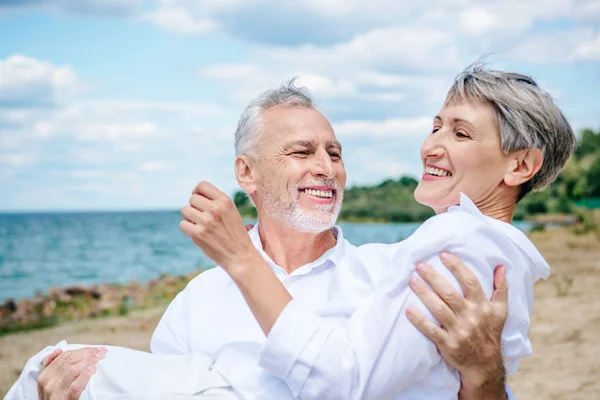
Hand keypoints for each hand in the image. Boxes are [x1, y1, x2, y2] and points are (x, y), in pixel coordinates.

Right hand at [37, 347, 105, 399]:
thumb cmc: (55, 396)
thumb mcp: (48, 382)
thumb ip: (50, 366)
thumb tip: (59, 350)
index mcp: (44, 376)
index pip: (63, 357)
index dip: (80, 350)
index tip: (93, 348)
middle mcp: (48, 383)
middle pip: (70, 361)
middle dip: (87, 353)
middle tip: (100, 351)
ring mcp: (56, 392)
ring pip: (73, 370)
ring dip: (89, 361)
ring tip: (100, 357)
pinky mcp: (66, 399)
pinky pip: (76, 386)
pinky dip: (85, 375)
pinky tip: (93, 368)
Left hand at [180, 181, 258, 270]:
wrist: (240, 256)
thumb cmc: (235, 233)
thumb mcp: (231, 211)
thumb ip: (216, 201)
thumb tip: (194, 195)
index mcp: (225, 201)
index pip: (202, 185)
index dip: (198, 192)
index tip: (200, 201)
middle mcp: (215, 209)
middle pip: (192, 199)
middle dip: (195, 207)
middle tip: (204, 218)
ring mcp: (206, 221)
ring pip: (185, 210)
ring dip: (190, 218)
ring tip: (201, 225)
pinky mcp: (198, 234)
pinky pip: (182, 224)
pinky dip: (187, 229)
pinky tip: (198, 233)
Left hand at [406, 252, 507, 398]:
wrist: (485, 365)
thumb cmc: (490, 333)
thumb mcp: (501, 311)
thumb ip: (501, 288)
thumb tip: (501, 266)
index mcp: (483, 306)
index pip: (470, 282)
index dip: (457, 267)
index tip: (443, 254)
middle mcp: (471, 317)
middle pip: (450, 293)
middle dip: (434, 278)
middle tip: (420, 265)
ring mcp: (459, 331)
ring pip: (439, 309)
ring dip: (424, 294)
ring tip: (412, 281)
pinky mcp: (448, 344)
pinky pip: (431, 330)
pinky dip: (419, 321)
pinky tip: (408, 310)